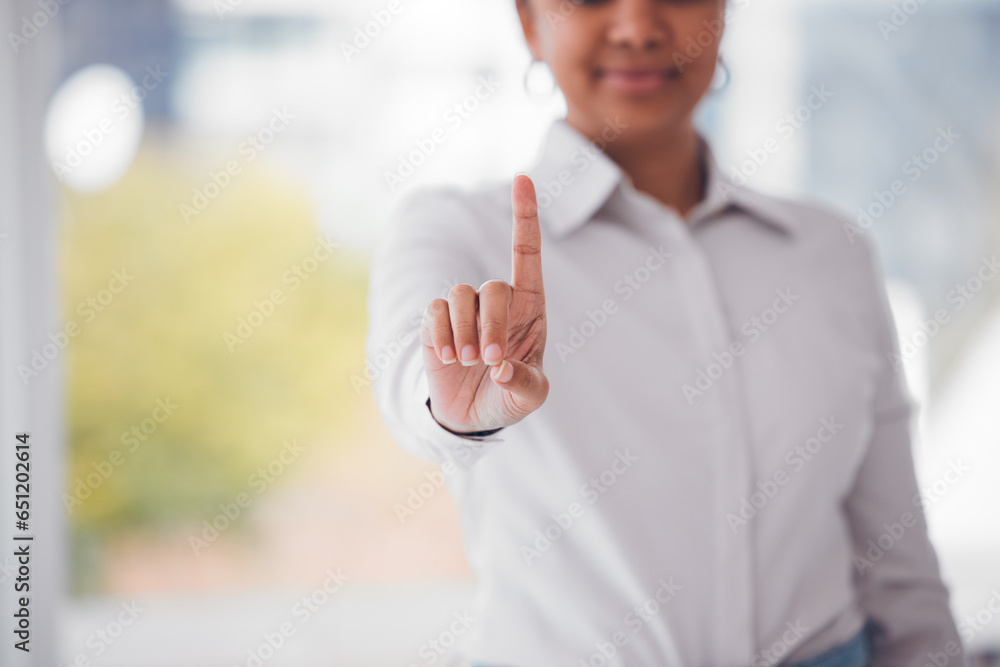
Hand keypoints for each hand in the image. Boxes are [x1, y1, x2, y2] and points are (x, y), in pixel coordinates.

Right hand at [420, 173, 549, 432]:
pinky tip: (449, 359)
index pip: (527, 254)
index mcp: (530, 308)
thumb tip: (502, 368)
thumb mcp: (529, 397)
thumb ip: (525, 385)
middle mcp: (498, 302)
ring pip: (460, 296)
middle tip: (490, 360)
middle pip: (493, 288)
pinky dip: (442, 336)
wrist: (471, 413)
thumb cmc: (509, 396)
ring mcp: (465, 310)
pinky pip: (435, 311)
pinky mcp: (436, 321)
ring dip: (465, 333)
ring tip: (469, 362)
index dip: (525, 216)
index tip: (522, 178)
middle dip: (492, 324)